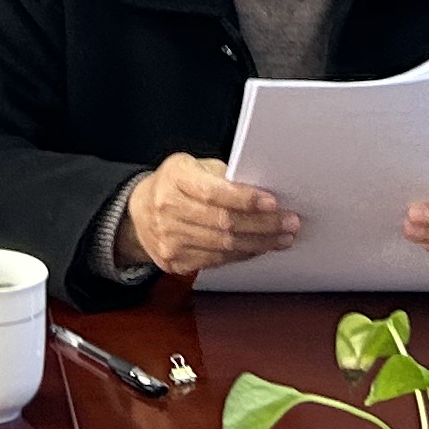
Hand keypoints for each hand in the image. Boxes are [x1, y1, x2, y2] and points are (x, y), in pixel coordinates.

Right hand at [124, 154, 297, 277]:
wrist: (139, 213)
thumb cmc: (174, 184)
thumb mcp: (193, 166)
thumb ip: (222, 176)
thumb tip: (261, 189)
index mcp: (175, 179)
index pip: (214, 193)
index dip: (246, 199)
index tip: (273, 202)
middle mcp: (168, 210)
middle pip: (224, 223)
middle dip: (263, 225)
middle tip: (289, 222)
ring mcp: (170, 240)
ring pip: (224, 246)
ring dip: (259, 243)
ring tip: (282, 237)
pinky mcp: (176, 262)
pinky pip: (217, 261)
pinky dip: (243, 254)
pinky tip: (259, 247)